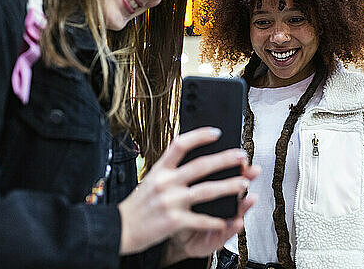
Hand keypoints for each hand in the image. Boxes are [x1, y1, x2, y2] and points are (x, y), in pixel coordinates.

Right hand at [117, 127, 255, 254]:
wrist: (119, 229)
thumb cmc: (138, 206)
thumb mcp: (150, 180)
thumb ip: (169, 171)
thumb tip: (190, 157)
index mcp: (159, 170)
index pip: (180, 145)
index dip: (199, 136)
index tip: (216, 132)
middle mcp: (165, 183)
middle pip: (200, 166)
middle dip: (225, 159)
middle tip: (241, 155)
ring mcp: (170, 201)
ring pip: (206, 191)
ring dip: (228, 186)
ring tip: (243, 183)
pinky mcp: (173, 221)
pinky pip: (200, 219)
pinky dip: (216, 219)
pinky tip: (228, 218)